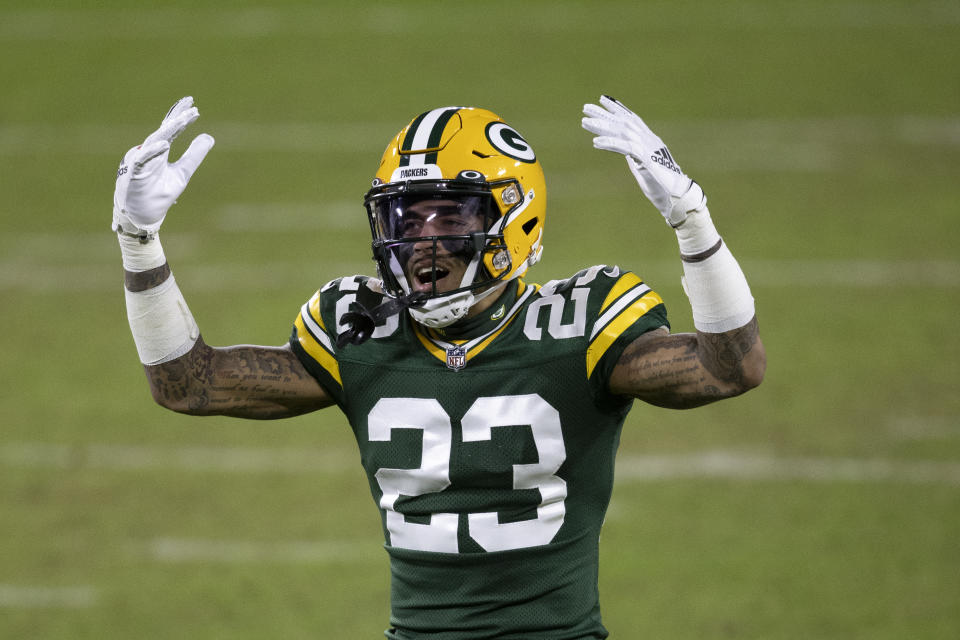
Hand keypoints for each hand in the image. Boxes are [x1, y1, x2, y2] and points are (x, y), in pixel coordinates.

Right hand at [113, 97, 214, 236]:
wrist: (144, 215)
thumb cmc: (160, 194)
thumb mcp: (183, 173)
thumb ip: (194, 156)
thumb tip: (209, 137)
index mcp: (159, 151)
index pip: (171, 130)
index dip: (181, 118)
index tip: (194, 107)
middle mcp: (149, 152)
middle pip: (164, 130)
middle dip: (177, 118)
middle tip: (191, 106)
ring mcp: (140, 161)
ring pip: (154, 141)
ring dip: (169, 130)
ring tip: (183, 120)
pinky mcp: (133, 173)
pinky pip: (143, 159)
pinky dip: (153, 151)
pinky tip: (165, 144)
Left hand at [582, 95, 703, 226]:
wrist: (677, 196)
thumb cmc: (661, 184)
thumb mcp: (643, 166)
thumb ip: (634, 155)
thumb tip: (625, 150)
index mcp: (649, 140)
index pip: (631, 118)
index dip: (617, 108)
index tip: (603, 99)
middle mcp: (649, 139)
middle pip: (623, 122)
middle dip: (604, 113)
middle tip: (585, 107)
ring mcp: (648, 147)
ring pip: (622, 131)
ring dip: (602, 126)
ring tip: (585, 122)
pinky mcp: (646, 158)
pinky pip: (625, 147)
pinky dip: (610, 143)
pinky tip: (595, 142)